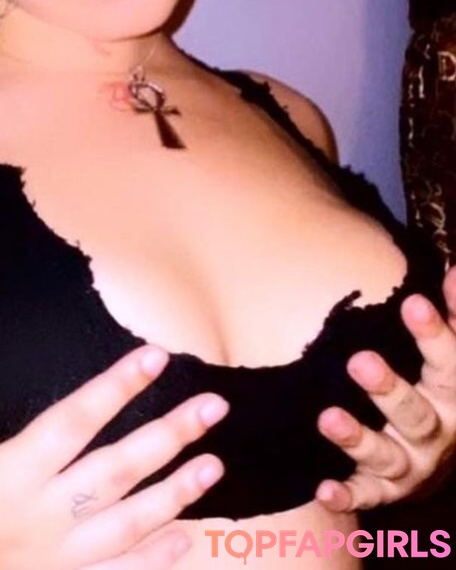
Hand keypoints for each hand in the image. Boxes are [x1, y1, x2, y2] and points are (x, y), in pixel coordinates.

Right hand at [0, 310, 226, 569]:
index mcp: (4, 476)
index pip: (74, 420)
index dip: (116, 386)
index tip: (155, 355)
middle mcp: (37, 519)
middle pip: (117, 472)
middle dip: (169, 435)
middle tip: (213, 406)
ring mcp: (51, 561)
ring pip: (128, 526)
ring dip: (175, 494)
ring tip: (215, 464)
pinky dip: (155, 558)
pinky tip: (188, 537)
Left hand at [315, 265, 455, 511]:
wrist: (447, 459)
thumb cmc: (442, 390)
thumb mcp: (452, 357)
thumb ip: (453, 318)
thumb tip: (452, 270)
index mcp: (455, 396)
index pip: (449, 364)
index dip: (434, 334)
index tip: (411, 303)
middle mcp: (437, 435)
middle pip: (415, 415)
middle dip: (389, 390)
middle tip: (358, 361)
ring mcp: (413, 466)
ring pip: (387, 456)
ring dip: (358, 439)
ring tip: (328, 417)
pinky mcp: (387, 490)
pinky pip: (367, 496)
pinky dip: (347, 495)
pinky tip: (323, 489)